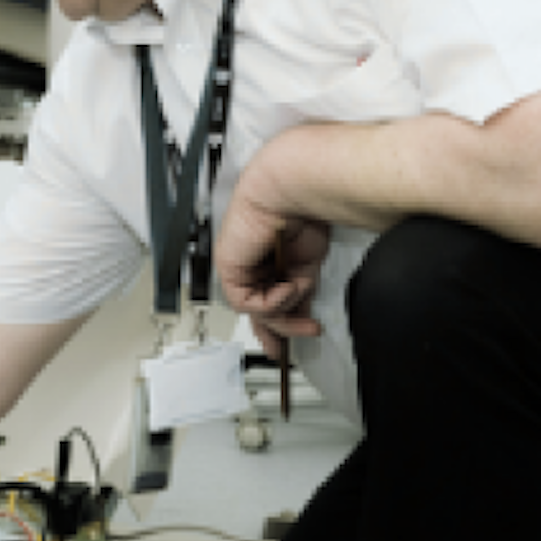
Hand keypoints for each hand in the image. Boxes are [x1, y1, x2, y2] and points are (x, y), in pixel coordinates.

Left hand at [217, 161, 329, 363]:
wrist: (293, 192)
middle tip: (286, 349)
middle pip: (259, 309)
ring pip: (255, 310)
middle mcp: (257, 265)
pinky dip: (273, 302)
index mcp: (275, 261)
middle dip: (276, 331)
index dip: (283, 322)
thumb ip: (301, 290)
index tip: (292, 341)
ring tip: (304, 308)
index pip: (272, 299)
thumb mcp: (310, 264)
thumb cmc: (306, 212)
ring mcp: (243, 266)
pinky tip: (289, 287)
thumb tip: (302, 312)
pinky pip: (248, 302)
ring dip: (283, 317)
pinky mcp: (230, 267)